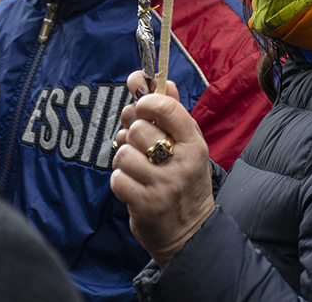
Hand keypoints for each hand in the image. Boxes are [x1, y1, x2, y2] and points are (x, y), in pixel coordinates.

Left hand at [111, 79, 214, 267]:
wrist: (190, 234)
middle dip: (131, 133)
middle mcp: (182, 162)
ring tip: (136, 168)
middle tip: (137, 143)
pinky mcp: (146, 205)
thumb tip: (150, 78)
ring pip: (124, 153)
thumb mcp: (187, 144)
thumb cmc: (184, 181)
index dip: (146, 100)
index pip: (166, 107)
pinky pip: (117, 178)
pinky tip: (132, 185)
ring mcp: (164, 184)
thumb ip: (170, 110)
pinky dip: (119, 180)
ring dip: (124, 159)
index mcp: (194, 142)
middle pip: (138, 128)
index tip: (141, 104)